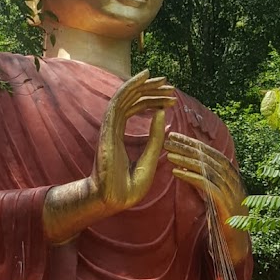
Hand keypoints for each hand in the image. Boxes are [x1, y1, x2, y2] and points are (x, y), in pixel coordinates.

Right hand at [93, 70, 175, 214]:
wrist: (113, 201)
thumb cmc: (127, 188)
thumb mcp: (148, 160)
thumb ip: (154, 138)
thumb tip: (162, 115)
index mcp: (120, 135)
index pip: (134, 109)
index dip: (152, 100)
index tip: (171, 98)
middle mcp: (113, 128)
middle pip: (131, 100)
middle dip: (150, 89)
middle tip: (169, 84)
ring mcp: (109, 128)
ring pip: (125, 97)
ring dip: (143, 86)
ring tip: (162, 80)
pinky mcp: (108, 130)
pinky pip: (118, 102)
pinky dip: (130, 87)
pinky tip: (143, 78)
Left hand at [165, 131, 248, 264]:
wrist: (237, 249)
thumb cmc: (223, 226)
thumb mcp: (213, 200)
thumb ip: (205, 185)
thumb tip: (188, 171)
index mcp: (232, 179)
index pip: (213, 154)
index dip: (194, 144)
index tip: (175, 137)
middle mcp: (234, 182)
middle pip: (211, 157)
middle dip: (189, 147)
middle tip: (169, 139)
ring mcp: (232, 194)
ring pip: (209, 169)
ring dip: (187, 159)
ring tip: (169, 154)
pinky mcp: (226, 206)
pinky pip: (207, 186)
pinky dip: (191, 177)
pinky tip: (176, 173)